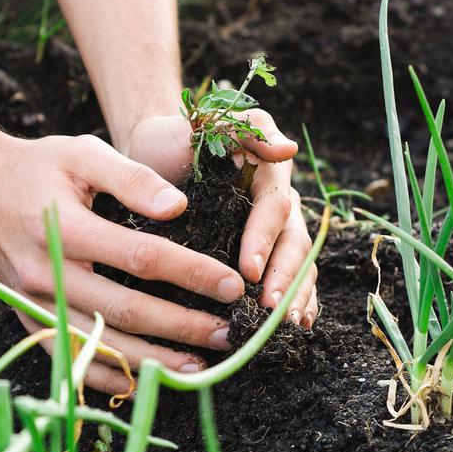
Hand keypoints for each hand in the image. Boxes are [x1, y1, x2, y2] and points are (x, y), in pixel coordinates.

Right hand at [0, 131, 247, 395]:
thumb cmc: (36, 167)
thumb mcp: (82, 153)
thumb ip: (132, 176)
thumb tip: (178, 207)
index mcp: (64, 228)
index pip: (140, 258)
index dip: (190, 273)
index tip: (230, 285)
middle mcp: (46, 274)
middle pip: (125, 311)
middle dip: (182, 326)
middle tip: (226, 333)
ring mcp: (33, 304)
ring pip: (101, 344)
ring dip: (153, 361)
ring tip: (199, 367)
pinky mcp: (28, 321)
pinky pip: (71, 359)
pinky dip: (109, 377)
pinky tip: (146, 381)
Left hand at [119, 112, 318, 327]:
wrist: (153, 154)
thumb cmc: (176, 138)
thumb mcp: (205, 123)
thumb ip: (244, 131)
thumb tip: (288, 150)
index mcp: (268, 174)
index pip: (274, 209)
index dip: (264, 240)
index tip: (248, 270)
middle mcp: (278, 203)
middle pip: (295, 243)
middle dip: (286, 278)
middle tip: (271, 309)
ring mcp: (273, 231)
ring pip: (299, 265)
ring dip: (295, 296)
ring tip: (285, 326)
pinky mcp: (263, 252)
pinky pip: (289, 279)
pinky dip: (295, 302)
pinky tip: (290, 328)